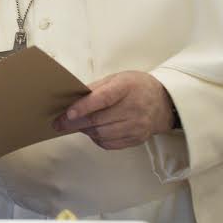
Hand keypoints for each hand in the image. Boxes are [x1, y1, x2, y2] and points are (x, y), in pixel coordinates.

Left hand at [53, 71, 173, 149]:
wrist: (164, 102)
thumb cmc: (135, 87)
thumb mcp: (116, 78)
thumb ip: (95, 89)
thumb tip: (72, 100)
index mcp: (126, 88)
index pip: (102, 99)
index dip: (83, 107)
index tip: (67, 113)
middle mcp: (133, 109)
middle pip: (98, 120)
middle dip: (74, 123)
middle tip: (58, 124)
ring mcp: (136, 126)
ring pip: (101, 134)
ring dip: (84, 131)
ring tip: (76, 125)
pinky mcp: (136, 139)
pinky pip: (109, 144)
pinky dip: (96, 139)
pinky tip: (92, 131)